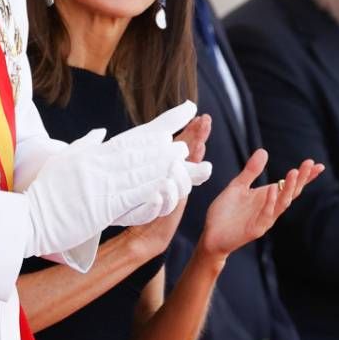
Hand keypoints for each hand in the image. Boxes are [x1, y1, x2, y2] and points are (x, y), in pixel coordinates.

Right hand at [24, 101, 203, 255]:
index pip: (135, 135)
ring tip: (184, 158)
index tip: (185, 109)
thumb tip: (101, 132)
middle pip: (141, 151)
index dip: (163, 122)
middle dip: (166, 146)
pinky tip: (167, 185)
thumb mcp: (63, 160)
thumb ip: (84, 145)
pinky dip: (152, 189)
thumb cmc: (44, 191)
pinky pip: (132, 196)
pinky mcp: (102, 207)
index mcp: (94, 154)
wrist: (28, 216)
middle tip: (188, 142)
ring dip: (164, 164)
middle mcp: (99, 164)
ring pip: (140, 171)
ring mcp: (101, 184)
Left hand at [121, 114, 211, 259]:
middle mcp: (174, 183)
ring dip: (179, 177)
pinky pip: (158, 209)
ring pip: (179, 188)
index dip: (197, 134)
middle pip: (190, 164)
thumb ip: (161, 134)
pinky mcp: (153, 214)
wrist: (134, 226)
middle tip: (201, 135)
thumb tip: (175, 113)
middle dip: (196, 148)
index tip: (203, 118)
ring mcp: (167, 199)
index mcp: (172, 168)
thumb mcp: (145, 157)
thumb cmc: (140, 189)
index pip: (188, 148)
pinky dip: (159, 200)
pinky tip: (158, 191)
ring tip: (176, 164)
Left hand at [198, 150, 324, 258]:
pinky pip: (266, 214)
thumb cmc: (226, 211)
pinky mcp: (256, 229)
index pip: (290, 186)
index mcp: (268, 197)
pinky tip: (273, 188)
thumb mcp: (238, 186)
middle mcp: (270, 208)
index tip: (317, 164)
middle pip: (291, 193)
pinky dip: (270, 201)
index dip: (304, 177)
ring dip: (289, 188)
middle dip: (301, 179)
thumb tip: (264, 151)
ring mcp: (265, 219)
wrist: (212, 234)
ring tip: (294, 172)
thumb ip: (251, 171)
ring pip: (282, 203)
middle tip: (310, 164)